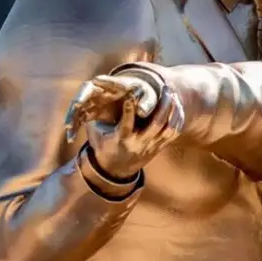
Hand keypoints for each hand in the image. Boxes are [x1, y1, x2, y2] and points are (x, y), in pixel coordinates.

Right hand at [64, 74, 184, 178]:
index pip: (127, 124)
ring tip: (172, 95)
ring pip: (167, 129)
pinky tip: (178, 106)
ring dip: (171, 111)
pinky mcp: (158, 148)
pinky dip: (177, 120)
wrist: (115, 171)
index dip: (130, 108)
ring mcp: (150, 147)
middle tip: (165, 88)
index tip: (134, 92)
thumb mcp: (95, 133)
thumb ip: (94, 117)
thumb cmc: (103, 146)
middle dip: (162, 105)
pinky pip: (172, 134)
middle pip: (155, 124)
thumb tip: (84, 99)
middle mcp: (138, 144)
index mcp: (121, 140)